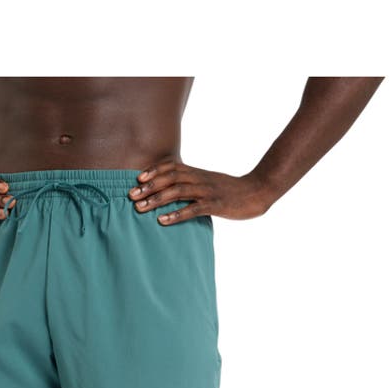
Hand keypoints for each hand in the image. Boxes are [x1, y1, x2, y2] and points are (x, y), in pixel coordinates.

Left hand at [129, 162, 272, 224]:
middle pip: (170, 178)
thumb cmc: (231, 190)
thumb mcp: (209, 182)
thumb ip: (193, 183)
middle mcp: (199, 178)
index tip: (138, 178)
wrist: (257, 191)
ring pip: (177, 191)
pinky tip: (162, 220)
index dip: (154, 171)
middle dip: (149, 186)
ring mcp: (207, 191)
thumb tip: (174, 190)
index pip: (171, 167)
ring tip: (140, 208)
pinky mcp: (215, 205)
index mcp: (197, 172)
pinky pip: (192, 209)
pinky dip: (176, 214)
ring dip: (156, 199)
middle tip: (131, 195)